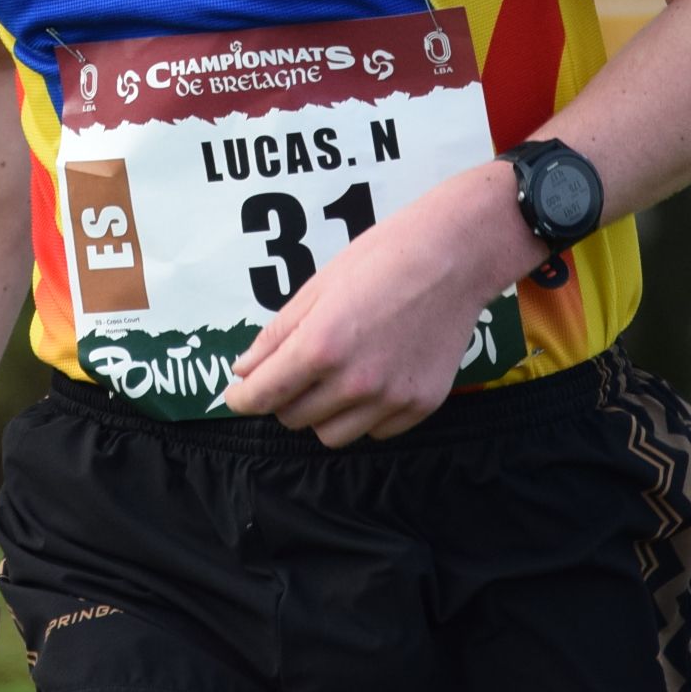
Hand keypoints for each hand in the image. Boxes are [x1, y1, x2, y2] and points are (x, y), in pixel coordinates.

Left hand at [220, 162, 532, 445]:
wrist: (454, 256)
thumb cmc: (383, 258)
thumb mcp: (318, 287)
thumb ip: (277, 335)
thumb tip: (245, 369)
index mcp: (321, 346)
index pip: (263, 395)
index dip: (241, 399)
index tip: (236, 395)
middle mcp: (355, 382)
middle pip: (293, 418)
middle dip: (282, 398)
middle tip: (293, 371)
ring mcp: (391, 398)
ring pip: (332, 434)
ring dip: (320, 413)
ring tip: (333, 377)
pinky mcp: (420, 406)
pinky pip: (375, 432)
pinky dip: (363, 415)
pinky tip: (371, 380)